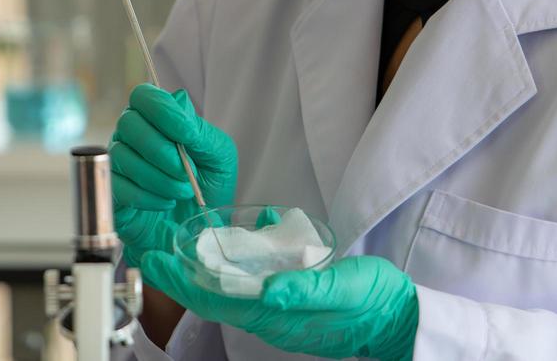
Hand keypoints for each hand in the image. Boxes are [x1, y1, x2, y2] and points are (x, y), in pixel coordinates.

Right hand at [109, 84, 237, 263]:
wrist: (198, 228)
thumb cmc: (208, 186)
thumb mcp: (218, 155)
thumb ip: (199, 129)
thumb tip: (179, 101)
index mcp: (157, 119)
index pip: (144, 96)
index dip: (162, 110)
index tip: (186, 133)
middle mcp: (132, 136)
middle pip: (129, 123)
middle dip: (161, 150)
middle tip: (185, 171)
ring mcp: (119, 163)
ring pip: (123, 156)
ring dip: (158, 177)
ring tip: (182, 192)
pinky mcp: (112, 192)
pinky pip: (118, 186)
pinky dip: (146, 197)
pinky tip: (166, 203)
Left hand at [140, 251, 418, 360]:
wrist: (400, 318)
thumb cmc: (373, 303)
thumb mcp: (341, 290)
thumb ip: (305, 289)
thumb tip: (268, 289)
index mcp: (277, 314)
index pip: (216, 299)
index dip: (182, 281)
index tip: (156, 262)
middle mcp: (274, 314)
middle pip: (216, 295)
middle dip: (184, 275)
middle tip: (157, 252)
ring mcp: (283, 307)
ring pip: (234, 289)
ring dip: (208, 270)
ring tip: (187, 248)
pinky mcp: (296, 297)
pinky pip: (259, 281)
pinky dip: (243, 262)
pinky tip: (248, 238)